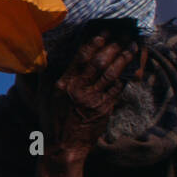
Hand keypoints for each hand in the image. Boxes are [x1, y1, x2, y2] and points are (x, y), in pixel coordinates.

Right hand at [41, 28, 136, 160]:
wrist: (63, 146)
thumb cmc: (53, 119)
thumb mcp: (44, 95)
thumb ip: (48, 74)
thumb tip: (49, 53)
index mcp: (63, 84)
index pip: (81, 57)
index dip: (95, 42)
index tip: (105, 30)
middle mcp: (79, 89)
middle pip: (100, 62)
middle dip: (114, 45)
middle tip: (124, 32)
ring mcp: (93, 99)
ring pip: (112, 73)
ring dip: (124, 57)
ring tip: (132, 45)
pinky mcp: (105, 109)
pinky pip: (118, 88)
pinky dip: (126, 75)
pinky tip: (132, 66)